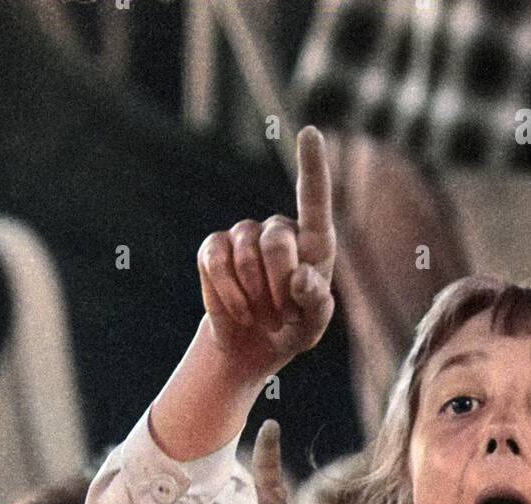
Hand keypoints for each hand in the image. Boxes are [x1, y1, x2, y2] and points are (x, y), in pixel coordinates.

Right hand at [197, 126, 335, 379]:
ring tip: (266, 319)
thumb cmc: (291, 329)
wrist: (251, 344)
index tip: (311, 133)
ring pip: (245, 257)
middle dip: (279, 288)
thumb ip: (317, 305)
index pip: (313, 198)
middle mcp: (278, 229)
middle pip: (276, 243)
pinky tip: (242, 314)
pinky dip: (231, 297)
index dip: (312, 165)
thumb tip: (299, 278)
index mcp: (312, 240)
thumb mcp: (313, 327)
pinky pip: (218, 264)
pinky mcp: (213, 249)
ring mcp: (243, 235)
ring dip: (256, 299)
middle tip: (283, 317)